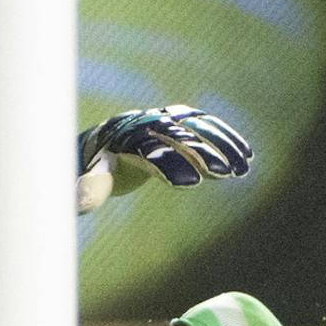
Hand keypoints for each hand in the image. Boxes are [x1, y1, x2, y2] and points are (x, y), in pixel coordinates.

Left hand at [76, 104, 252, 214]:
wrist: (89, 146)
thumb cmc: (84, 172)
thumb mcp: (83, 184)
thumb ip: (86, 191)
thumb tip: (83, 204)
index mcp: (117, 139)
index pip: (147, 149)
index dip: (170, 164)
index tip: (193, 182)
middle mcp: (140, 124)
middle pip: (175, 135)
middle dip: (202, 152)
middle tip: (228, 173)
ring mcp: (158, 121)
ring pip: (193, 128)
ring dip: (220, 144)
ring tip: (243, 168)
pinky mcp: (172, 124)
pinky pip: (200, 128)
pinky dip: (222, 138)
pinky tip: (243, 156)